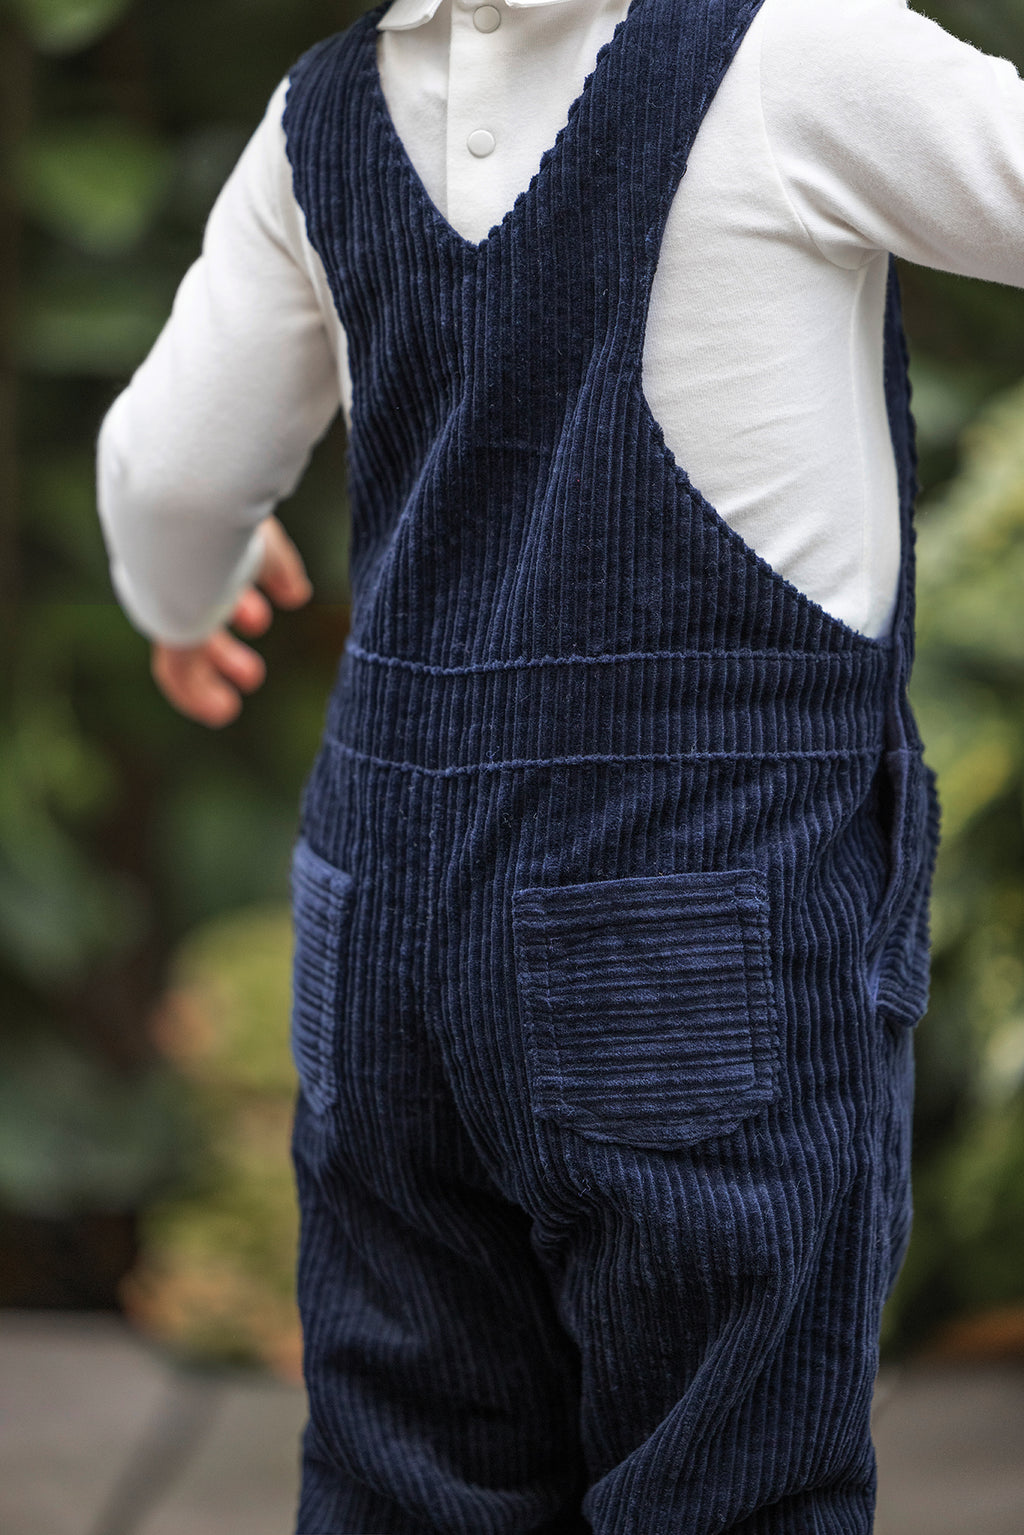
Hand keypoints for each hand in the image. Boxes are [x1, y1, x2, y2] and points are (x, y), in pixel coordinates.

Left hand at [150, 515, 312, 727]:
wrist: (184, 499)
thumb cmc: (225, 504)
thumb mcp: (259, 536)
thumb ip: (276, 565)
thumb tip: (295, 595)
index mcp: (193, 543)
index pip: (216, 575)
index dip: (243, 598)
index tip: (271, 610)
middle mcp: (172, 571)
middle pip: (199, 612)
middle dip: (227, 641)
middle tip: (251, 668)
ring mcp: (167, 598)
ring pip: (189, 641)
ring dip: (219, 665)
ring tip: (250, 680)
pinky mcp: (167, 625)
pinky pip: (176, 670)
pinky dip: (197, 694)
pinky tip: (220, 712)